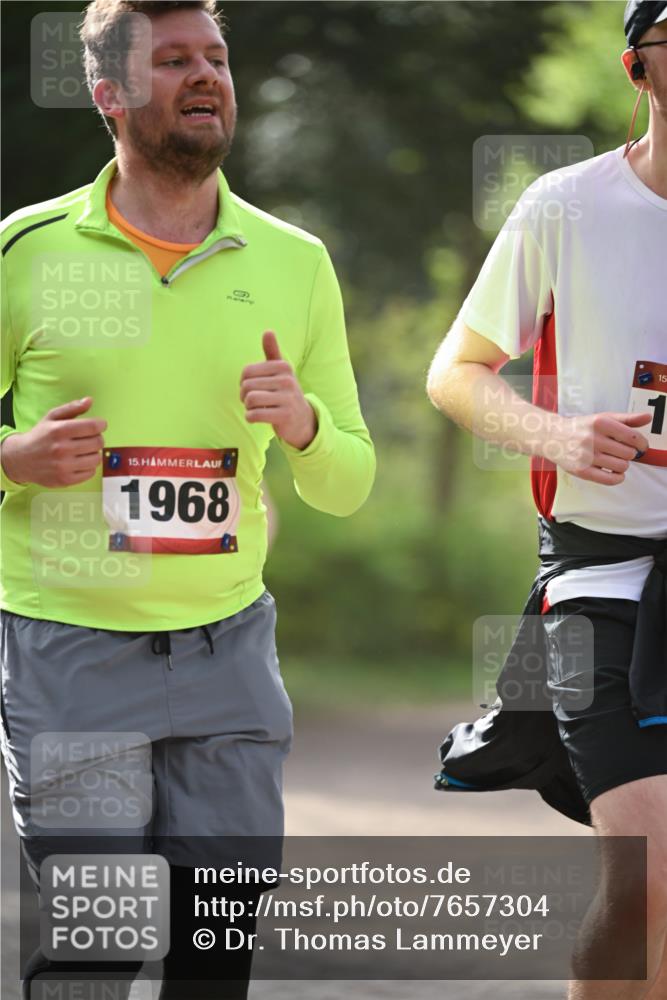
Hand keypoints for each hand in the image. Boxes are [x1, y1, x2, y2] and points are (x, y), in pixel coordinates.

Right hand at [1, 397, 106, 487]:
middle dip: (97, 438)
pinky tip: (79, 461)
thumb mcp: (51, 417)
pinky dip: (88, 466)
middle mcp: (61, 449)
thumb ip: (72, 408)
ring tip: (84, 450)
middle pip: (98, 442)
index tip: (100, 425)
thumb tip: (89, 400)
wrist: (21, 459)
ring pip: (96, 459)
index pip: (93, 427)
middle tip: (90, 438)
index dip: (101, 425)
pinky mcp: (65, 480)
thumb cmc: (40, 436)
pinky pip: (90, 473)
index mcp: (59, 430)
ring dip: (93, 453)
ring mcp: (63, 466)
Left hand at [240, 331, 317, 449]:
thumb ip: (272, 352)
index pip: (247, 371)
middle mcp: (287, 380)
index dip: (243, 382)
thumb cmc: (285, 392)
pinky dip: (250, 418)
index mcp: (283, 366)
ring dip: (247, 407)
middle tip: (252, 402)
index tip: (252, 388)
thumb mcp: (280, 371)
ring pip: (250, 399)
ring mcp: (288, 398)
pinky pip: (255, 415)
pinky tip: (256, 418)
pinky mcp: (285, 415)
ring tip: (255, 409)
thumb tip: (268, 331)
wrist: (302, 420)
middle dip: (244, 396)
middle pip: (246, 386)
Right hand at [544, 411, 650, 485]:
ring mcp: (586, 456)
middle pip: (628, 453)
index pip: (632, 437)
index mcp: (601, 423)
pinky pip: (610, 479)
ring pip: (621, 466)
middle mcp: (593, 438)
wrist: (552, 437)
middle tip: (621, 452)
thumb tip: (647, 418)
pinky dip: (617, 478)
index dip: (641, 443)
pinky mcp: (582, 470)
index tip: (640, 446)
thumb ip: (627, 419)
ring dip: (622, 465)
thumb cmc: (581, 428)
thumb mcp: (603, 418)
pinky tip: (613, 472)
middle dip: (629, 454)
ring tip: (613, 460)